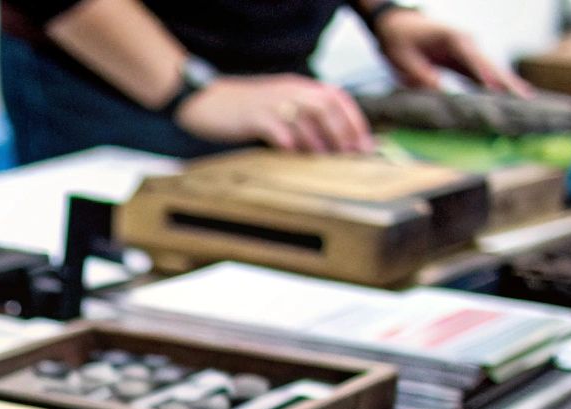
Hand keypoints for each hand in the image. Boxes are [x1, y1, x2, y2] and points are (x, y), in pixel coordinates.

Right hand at [174, 74, 373, 152]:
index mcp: (298, 87)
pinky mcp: (254, 117)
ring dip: (319, 141)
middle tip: (350, 155)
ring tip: (324, 160)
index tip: (364, 145)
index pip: (337, 98)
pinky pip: (278, 130)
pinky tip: (293, 155)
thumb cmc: (243, 110)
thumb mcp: (277, 105)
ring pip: (305, 119)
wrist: (205, 100)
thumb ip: (301, 116)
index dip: (354, 121)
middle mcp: (289, 91)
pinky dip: (289, 143)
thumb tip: (329, 142)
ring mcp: (272, 103)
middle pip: (326, 107)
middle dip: (343, 132)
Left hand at [373, 9, 531, 95]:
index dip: (487, 76)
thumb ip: (420, 75)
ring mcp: (469, 53)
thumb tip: (440, 93)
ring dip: (506, 89)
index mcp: (454, 39)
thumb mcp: (402, 58)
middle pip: (491, 67)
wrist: (399, 26)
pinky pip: (482, 78)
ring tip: (527, 105)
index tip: (499, 91)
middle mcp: (468, 44)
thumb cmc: (399, 40)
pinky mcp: (465, 63)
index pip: (474, 60)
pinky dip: (494, 90)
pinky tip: (508, 102)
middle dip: (508, 84)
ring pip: (491, 73)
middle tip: (527, 101)